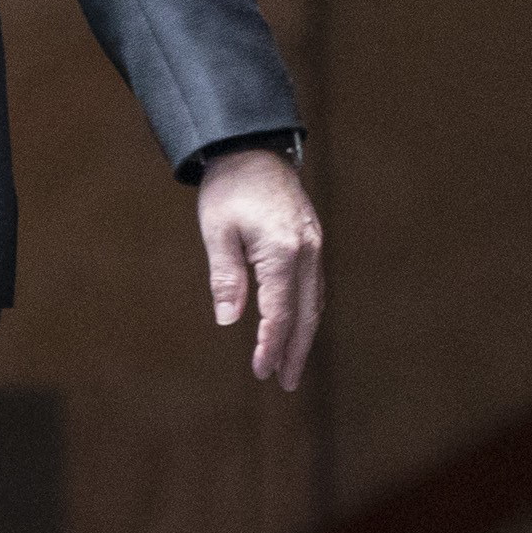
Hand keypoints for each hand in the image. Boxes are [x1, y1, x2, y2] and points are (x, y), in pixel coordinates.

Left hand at [197, 148, 324, 389]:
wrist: (252, 149)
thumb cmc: (228, 189)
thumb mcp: (217, 231)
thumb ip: (226, 276)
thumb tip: (229, 320)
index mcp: (282, 251)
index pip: (279, 312)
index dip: (271, 345)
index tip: (260, 370)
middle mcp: (306, 251)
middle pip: (305, 314)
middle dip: (296, 351)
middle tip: (286, 383)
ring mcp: (314, 246)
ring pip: (314, 302)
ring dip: (304, 335)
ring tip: (291, 365)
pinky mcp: (312, 241)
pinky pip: (313, 286)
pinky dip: (307, 312)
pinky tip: (297, 327)